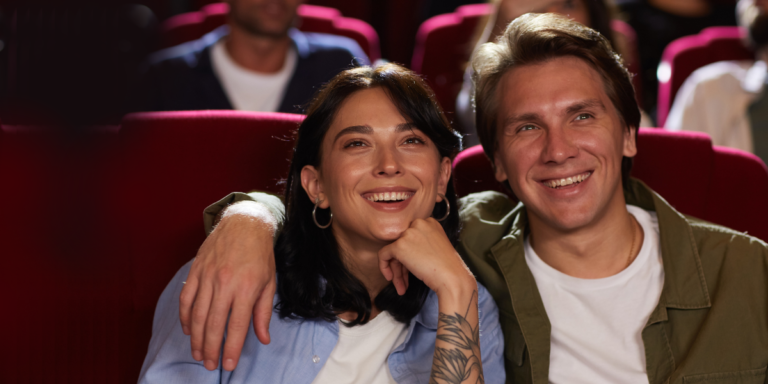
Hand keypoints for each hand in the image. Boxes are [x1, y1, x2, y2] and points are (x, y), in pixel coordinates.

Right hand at [179, 201, 277, 370]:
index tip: (227, 364)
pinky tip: (188, 330)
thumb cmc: (260, 254)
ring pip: (196, 314)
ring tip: (198, 354)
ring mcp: (207, 277)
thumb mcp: (269, 283)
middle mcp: (224, 283)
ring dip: (196, 338)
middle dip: (210, 349)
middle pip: (213, 324)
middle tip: (209, 365)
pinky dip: (184, 317)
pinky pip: (186, 299)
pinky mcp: (196, 271)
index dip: (230, 348)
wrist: (244, 223)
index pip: (235, 326)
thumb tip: (262, 338)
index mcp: (246, 288)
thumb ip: (263, 313)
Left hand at [378, 218, 474, 296]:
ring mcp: (408, 233)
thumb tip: (403, 253)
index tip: (413, 268)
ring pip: (393, 251)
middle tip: (405, 280)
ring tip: (401, 286)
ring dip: (397, 271)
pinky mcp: (399, 245)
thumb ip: (420, 244)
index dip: (410, 254)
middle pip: (402, 244)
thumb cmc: (448, 267)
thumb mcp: (435, 246)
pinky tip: (391, 279)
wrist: (452, 277)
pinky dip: (384, 267)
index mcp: (429, 222)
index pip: (411, 237)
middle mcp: (418, 224)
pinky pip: (384, 255)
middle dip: (402, 265)